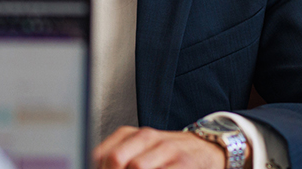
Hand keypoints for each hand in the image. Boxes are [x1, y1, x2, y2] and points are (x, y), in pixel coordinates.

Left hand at [94, 126, 227, 168]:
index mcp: (132, 134)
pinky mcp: (182, 164)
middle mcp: (148, 138)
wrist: (207, 149)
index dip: (96, 167)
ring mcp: (166, 150)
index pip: (100, 154)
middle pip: (115, 159)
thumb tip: (94, 166)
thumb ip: (118, 159)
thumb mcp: (141, 150)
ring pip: (136, 167)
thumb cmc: (169, 155)